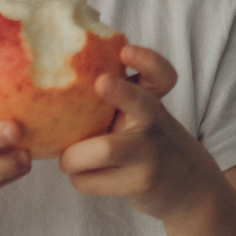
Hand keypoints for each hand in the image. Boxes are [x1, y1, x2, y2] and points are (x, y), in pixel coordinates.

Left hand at [58, 46, 220, 219]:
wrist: (187, 185)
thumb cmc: (145, 142)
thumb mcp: (139, 114)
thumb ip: (114, 99)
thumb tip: (49, 83)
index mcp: (149, 99)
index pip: (159, 74)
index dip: (146, 60)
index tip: (126, 50)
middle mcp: (152, 122)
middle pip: (143, 103)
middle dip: (121, 92)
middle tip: (101, 81)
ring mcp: (148, 154)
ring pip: (105, 149)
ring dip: (73, 156)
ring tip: (66, 159)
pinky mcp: (140, 183)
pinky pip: (92, 180)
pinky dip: (79, 178)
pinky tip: (83, 175)